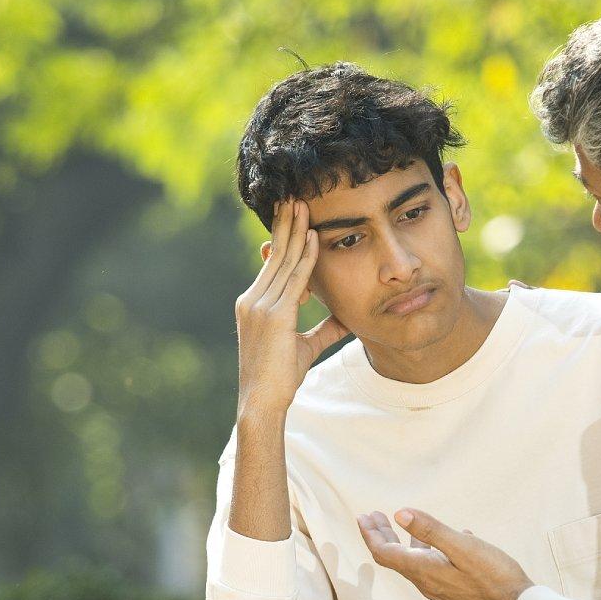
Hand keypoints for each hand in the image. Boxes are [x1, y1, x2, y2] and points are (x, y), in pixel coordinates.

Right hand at [236, 199, 348, 415]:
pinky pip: (294, 280)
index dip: (284, 239)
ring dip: (296, 232)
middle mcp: (253, 299)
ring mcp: (260, 305)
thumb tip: (348, 317)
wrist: (262, 402)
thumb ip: (325, 329)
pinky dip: (305, 258)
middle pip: (276, 255)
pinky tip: (314, 238)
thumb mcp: (305, 347)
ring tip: (303, 205)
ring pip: (284, 262)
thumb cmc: (280, 378)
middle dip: (287, 225)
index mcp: (254, 303)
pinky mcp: (273, 315)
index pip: (274, 264)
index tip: (293, 216)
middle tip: (296, 197)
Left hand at [358, 508, 533, 599]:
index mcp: (424, 571)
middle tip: (373, 516)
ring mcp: (441, 589)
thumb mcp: (462, 547)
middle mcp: (427, 583)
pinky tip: (446, 540)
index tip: (362, 517)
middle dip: (382, 535)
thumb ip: (431, 530)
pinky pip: (433, 568)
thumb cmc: (494, 576)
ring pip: (414, 563)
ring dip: (404, 541)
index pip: (384, 553)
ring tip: (403, 523)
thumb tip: (399, 514)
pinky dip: (429, 551)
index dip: (370, 534)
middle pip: (394, 558)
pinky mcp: (454, 592)